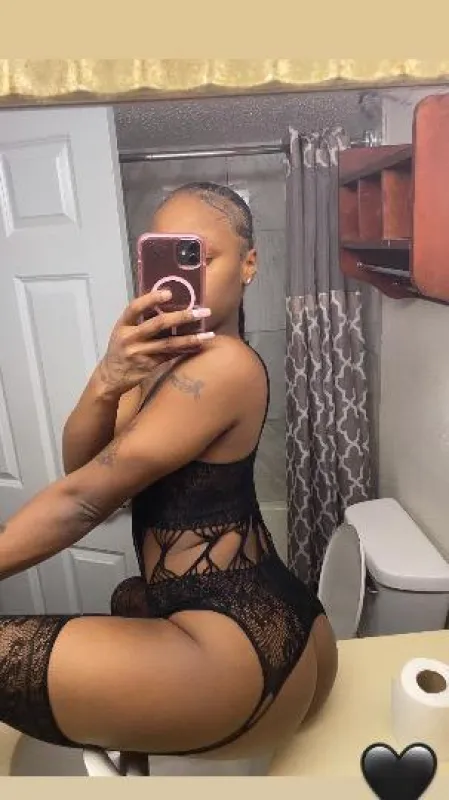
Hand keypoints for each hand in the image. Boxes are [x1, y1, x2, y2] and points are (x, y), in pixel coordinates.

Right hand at [97, 289, 212, 397]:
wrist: (111, 377)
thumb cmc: (121, 348)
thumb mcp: (123, 331)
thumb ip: (140, 319)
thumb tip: (166, 301)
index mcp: (123, 325)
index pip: (135, 307)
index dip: (151, 299)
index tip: (169, 293)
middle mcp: (130, 338)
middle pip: (158, 324)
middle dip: (182, 317)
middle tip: (202, 311)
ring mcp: (139, 353)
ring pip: (169, 343)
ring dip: (190, 338)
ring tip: (208, 334)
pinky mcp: (148, 366)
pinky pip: (170, 356)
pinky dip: (185, 350)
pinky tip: (199, 346)